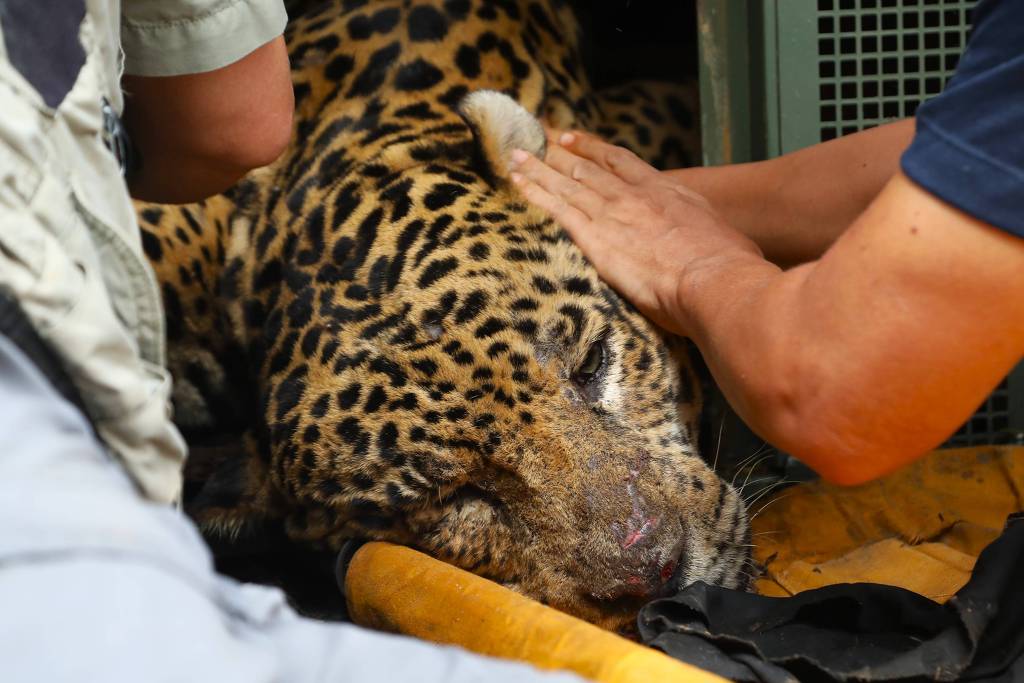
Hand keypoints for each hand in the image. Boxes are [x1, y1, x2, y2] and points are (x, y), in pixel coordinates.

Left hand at [508, 130, 764, 335]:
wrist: (716, 280)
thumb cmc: (730, 268)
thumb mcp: (727, 241)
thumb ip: (710, 238)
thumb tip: (723, 249)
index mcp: (668, 193)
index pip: (623, 163)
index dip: (595, 150)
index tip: (576, 140)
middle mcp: (636, 196)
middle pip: (589, 167)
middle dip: (560, 152)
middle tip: (538, 137)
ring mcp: (614, 213)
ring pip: (568, 183)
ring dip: (538, 167)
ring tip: (516, 154)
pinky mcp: (596, 238)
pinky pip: (557, 209)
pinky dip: (535, 192)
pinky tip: (517, 182)